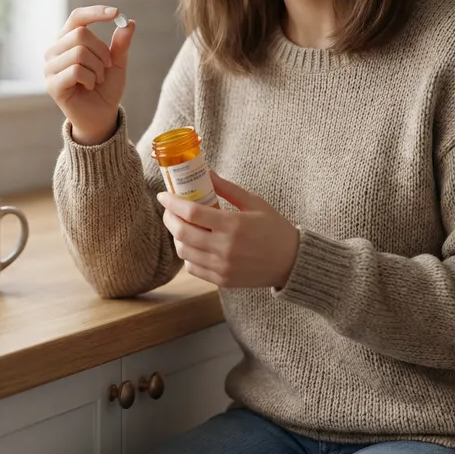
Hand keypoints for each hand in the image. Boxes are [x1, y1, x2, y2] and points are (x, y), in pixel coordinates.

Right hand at [44, 5, 135, 144]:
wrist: (101, 115)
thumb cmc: (105, 87)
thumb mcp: (116, 63)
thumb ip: (121, 44)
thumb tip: (129, 23)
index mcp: (68, 40)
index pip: (77, 17)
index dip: (95, 12)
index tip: (116, 13)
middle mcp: (55, 51)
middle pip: (80, 34)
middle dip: (102, 51)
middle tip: (105, 67)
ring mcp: (50, 68)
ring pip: (79, 52)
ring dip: (97, 68)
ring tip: (97, 79)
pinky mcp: (52, 84)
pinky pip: (76, 71)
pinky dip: (90, 78)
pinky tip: (89, 86)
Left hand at [157, 171, 299, 288]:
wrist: (291, 262)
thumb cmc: (274, 228)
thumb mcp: (254, 202)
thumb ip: (227, 189)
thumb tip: (206, 173)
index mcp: (233, 225)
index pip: (191, 213)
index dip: (172, 203)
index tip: (163, 195)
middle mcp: (225, 248)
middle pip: (182, 233)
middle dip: (169, 219)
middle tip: (168, 209)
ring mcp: (222, 267)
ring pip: (184, 252)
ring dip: (177, 236)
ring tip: (181, 225)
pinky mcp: (222, 280)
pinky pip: (193, 268)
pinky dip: (187, 255)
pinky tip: (193, 244)